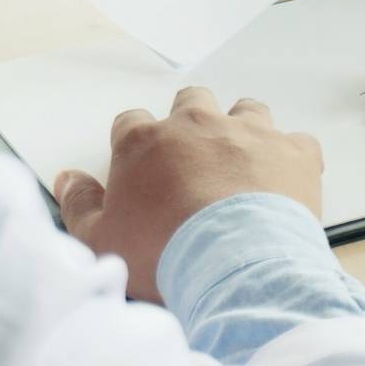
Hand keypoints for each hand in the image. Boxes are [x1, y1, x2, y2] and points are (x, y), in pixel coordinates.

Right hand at [55, 87, 323, 302]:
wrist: (234, 263)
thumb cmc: (165, 252)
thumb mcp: (101, 239)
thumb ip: (80, 205)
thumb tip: (67, 181)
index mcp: (147, 142)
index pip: (131, 121)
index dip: (136, 140)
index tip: (144, 161)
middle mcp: (198, 125)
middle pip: (192, 101)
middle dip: (192, 122)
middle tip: (195, 156)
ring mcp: (250, 133)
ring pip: (247, 110)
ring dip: (243, 129)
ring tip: (243, 163)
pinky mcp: (293, 151)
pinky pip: (297, 140)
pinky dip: (292, 157)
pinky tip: (286, 180)